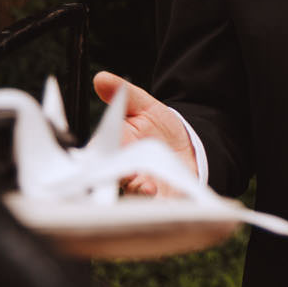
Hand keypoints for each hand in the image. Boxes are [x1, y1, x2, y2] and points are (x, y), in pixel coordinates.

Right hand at [92, 71, 198, 194]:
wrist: (190, 147)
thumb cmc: (159, 127)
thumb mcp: (144, 106)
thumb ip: (124, 95)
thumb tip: (102, 78)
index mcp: (113, 148)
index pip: (97, 155)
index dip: (98, 158)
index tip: (106, 157)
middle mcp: (122, 172)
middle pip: (112, 181)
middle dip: (120, 179)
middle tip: (130, 176)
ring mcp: (140, 189)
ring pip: (133, 197)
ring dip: (140, 194)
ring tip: (150, 188)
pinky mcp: (161, 202)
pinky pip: (158, 208)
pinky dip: (162, 205)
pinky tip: (169, 200)